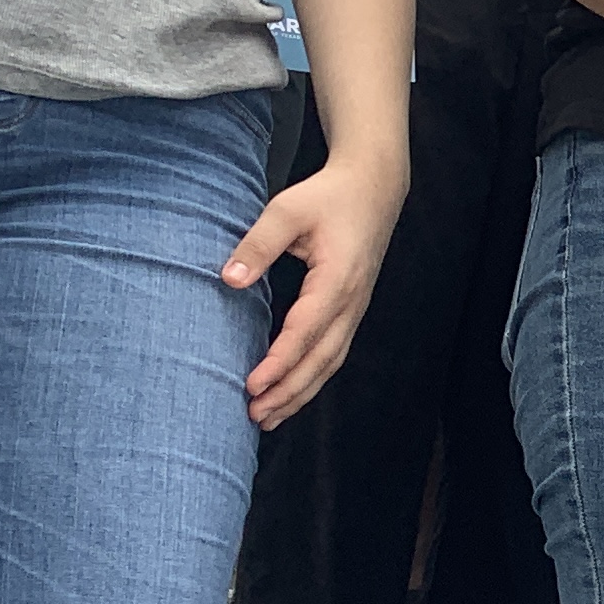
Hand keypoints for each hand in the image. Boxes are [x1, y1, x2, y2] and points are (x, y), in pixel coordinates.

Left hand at [223, 151, 403, 428]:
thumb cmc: (330, 196)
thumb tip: (229, 279)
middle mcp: (351, 302)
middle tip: (255, 415)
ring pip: (330, 362)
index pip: (305, 333)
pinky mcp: (352, 308)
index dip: (278, 363)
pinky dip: (312, 376)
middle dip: (289, 392)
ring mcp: (355, 308)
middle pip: (321, 360)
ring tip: (270, 415)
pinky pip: (334, 351)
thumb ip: (257, 245)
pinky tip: (294, 389)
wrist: (374, 188)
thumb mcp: (287, 209)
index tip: (251, 386)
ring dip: (301, 392)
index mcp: (336, 281)